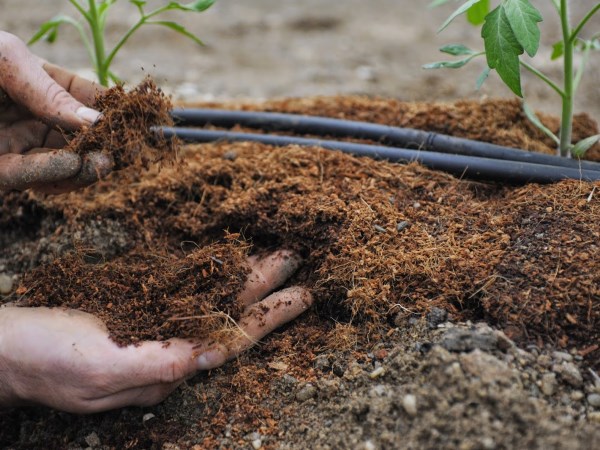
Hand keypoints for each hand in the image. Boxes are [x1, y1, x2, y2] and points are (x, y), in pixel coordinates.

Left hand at [0, 31, 111, 192]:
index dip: (115, 108)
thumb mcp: (6, 61)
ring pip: (64, 162)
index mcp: (37, 83)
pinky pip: (32, 176)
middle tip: (125, 150)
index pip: (87, 98)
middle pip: (81, 136)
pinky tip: (76, 169)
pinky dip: (56, 175)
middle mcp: (32, 116)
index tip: (142, 119)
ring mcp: (16, 145)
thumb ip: (49, 91)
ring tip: (103, 163)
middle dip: (105, 144)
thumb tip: (97, 119)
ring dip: (86, 166)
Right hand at [0, 250, 310, 412]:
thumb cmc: (42, 360)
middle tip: (296, 258)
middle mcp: (168, 347)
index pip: (232, 341)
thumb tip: (205, 356)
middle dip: (266, 289)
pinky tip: (223, 259)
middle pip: (229, 315)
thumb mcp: (96, 367)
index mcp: (166, 366)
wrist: (5, 348)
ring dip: (243, 277)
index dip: (269, 318)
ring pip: (210, 299)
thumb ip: (153, 363)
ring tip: (272, 253)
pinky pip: (184, 288)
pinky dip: (208, 272)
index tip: (301, 295)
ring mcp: (154, 327)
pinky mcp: (136, 309)